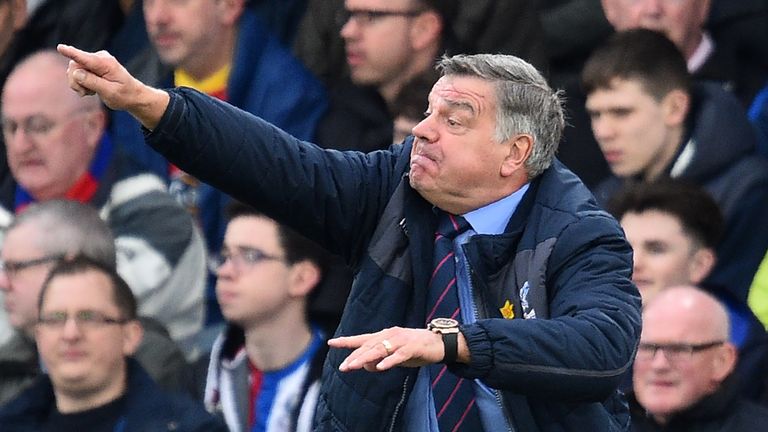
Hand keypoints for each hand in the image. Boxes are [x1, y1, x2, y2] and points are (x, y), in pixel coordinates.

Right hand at [56, 44, 168, 129]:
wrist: (133, 96)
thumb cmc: (124, 95)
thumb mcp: (110, 92)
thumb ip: (92, 82)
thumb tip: (75, 72)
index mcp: (106, 64)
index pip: (85, 58)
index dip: (71, 53)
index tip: (60, 47)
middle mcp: (100, 58)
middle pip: (75, 66)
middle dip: (75, 81)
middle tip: (84, 93)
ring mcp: (95, 60)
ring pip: (74, 70)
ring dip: (78, 83)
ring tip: (91, 92)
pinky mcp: (92, 65)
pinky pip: (77, 72)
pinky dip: (81, 82)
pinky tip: (91, 89)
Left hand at [328, 326, 444, 371]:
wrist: (438, 343)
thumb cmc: (414, 348)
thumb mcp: (394, 355)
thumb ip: (380, 359)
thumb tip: (367, 366)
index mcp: (385, 336)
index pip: (362, 339)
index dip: (347, 341)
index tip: (331, 342)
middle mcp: (390, 335)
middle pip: (369, 346)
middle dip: (355, 357)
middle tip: (343, 367)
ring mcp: (401, 341)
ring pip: (380, 350)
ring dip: (366, 359)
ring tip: (354, 366)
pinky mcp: (412, 348)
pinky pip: (398, 356)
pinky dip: (389, 361)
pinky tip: (380, 367)